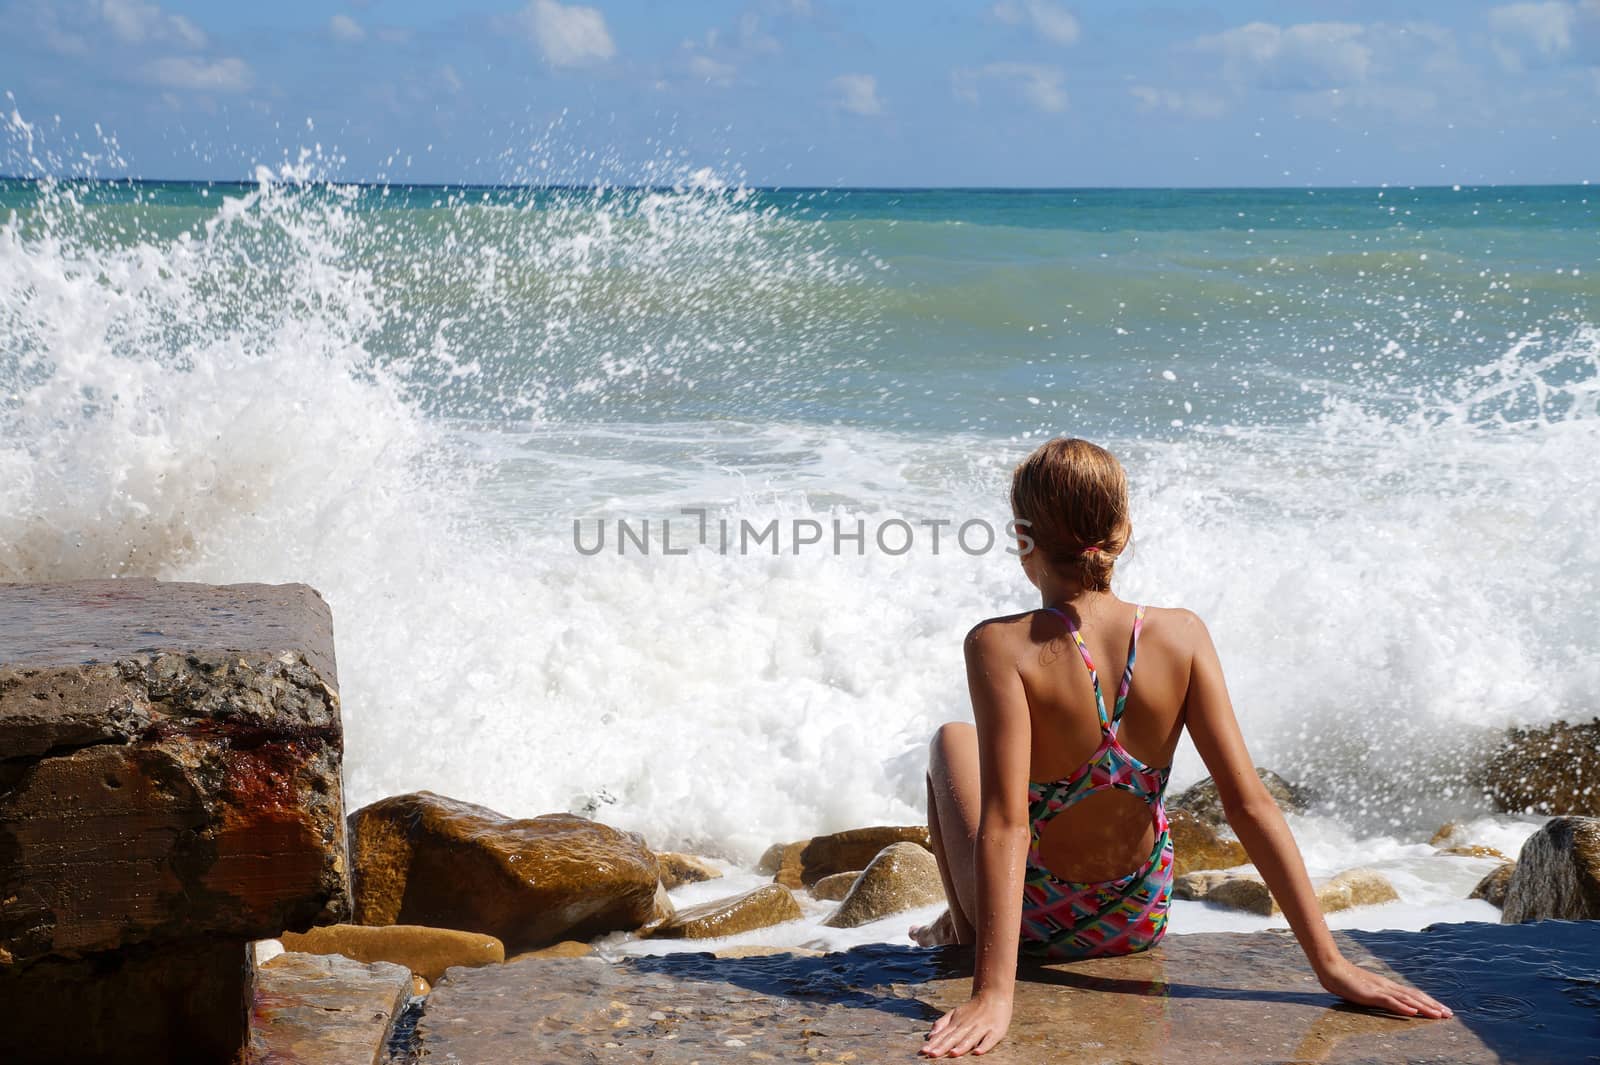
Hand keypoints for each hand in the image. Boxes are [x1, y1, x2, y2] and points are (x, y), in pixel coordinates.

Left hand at [920, 991, 1012, 1057]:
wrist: (994, 995)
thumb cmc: (972, 1009)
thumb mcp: (955, 1013)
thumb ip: (942, 1024)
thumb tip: (930, 1036)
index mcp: (957, 1022)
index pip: (943, 1035)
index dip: (933, 1044)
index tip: (923, 1051)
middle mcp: (968, 1025)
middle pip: (954, 1038)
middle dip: (943, 1047)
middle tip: (932, 1055)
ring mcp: (981, 1028)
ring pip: (970, 1039)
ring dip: (961, 1047)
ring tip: (952, 1054)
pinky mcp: (995, 1031)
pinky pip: (989, 1040)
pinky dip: (984, 1046)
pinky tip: (977, 1052)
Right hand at [1317, 957, 1452, 1018]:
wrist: (1331, 968)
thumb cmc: (1344, 979)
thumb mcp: (1364, 989)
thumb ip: (1376, 994)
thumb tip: (1387, 1000)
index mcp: (1386, 985)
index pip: (1412, 994)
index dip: (1428, 1001)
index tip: (1441, 1009)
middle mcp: (1387, 986)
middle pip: (1415, 996)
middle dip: (1433, 1006)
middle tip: (1449, 1014)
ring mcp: (1380, 989)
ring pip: (1407, 999)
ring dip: (1424, 1008)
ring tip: (1438, 1015)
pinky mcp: (1370, 994)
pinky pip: (1389, 1002)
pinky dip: (1402, 1007)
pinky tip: (1413, 1011)